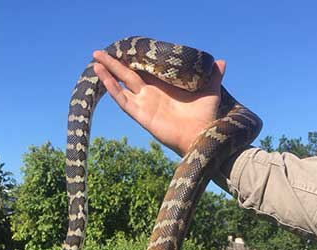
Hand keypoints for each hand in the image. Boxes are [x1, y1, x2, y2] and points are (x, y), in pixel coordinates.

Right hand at [93, 50, 225, 155]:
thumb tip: (221, 61)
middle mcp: (151, 93)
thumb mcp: (210, 91)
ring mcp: (144, 103)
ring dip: (109, 72)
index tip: (125, 47)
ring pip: (122, 83)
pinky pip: (123, 99)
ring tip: (96, 59)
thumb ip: (212, 76)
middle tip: (101, 50)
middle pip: (128, 73)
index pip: (146, 69)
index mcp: (164, 86)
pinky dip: (112, 88)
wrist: (200, 136)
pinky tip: (103, 75)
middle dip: (115, 62)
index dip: (135, 59)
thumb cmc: (205, 117)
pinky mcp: (141, 113)